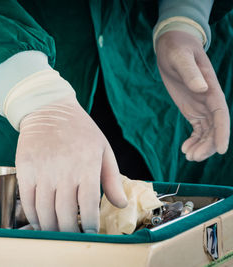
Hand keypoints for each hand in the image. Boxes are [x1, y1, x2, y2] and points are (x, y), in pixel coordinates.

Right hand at [15, 95, 127, 232]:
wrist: (49, 109)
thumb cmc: (80, 129)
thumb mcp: (103, 148)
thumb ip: (112, 178)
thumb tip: (121, 204)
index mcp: (86, 166)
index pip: (89, 206)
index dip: (90, 226)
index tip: (90, 234)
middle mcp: (64, 171)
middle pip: (65, 215)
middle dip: (70, 232)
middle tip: (72, 237)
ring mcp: (42, 171)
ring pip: (45, 212)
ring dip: (50, 228)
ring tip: (56, 232)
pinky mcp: (25, 169)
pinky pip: (27, 201)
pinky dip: (32, 216)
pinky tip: (39, 220)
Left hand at [156, 31, 229, 160]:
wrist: (172, 45)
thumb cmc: (178, 48)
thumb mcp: (181, 57)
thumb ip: (190, 72)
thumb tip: (201, 88)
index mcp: (211, 88)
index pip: (221, 114)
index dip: (222, 132)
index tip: (221, 150)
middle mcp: (209, 99)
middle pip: (214, 127)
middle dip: (207, 144)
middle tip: (193, 157)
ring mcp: (201, 105)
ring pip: (207, 131)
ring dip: (200, 145)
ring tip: (188, 157)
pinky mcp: (192, 108)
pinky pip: (197, 128)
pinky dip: (194, 140)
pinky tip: (185, 149)